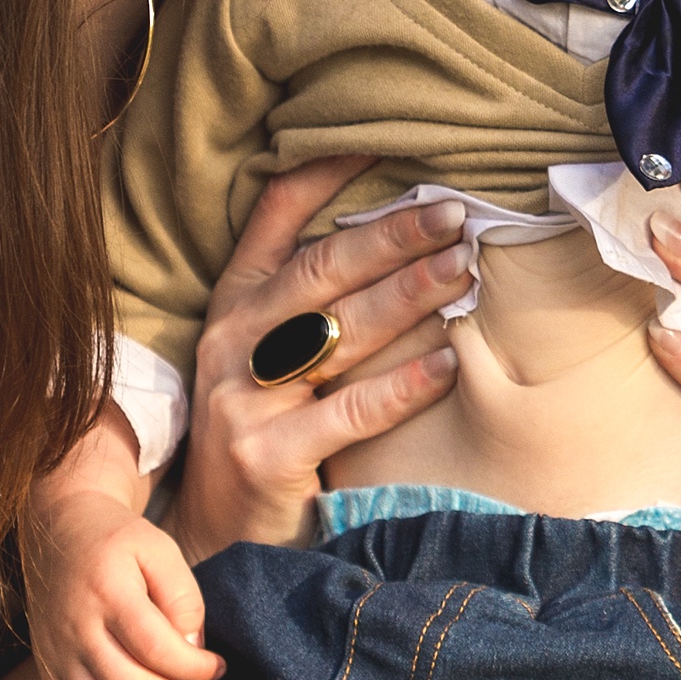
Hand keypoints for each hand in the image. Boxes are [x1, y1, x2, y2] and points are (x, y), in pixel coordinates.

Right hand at [24, 482, 225, 679]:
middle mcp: (75, 627)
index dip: (194, 668)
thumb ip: (183, 598)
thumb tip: (192, 650)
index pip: (156, 649)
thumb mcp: (160, 548)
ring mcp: (56, 654)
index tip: (216, 666)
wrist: (59, 532)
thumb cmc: (117, 540)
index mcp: (107, 591)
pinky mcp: (47, 671)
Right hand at [169, 158, 467, 566]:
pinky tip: (450, 365)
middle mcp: (231, 341)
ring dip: (409, 296)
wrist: (215, 540)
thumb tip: (401, 241)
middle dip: (391, 236)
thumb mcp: (268, 358)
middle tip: (453, 212)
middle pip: (319, 271)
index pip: (273, 218)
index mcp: (233, 305)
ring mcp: (243, 399)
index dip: (322, 173)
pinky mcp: (266, 456)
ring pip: (338, 332)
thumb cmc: (262, 434)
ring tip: (465, 268)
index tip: (381, 139)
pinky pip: (348, 412)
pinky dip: (403, 387)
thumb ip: (312, 304)